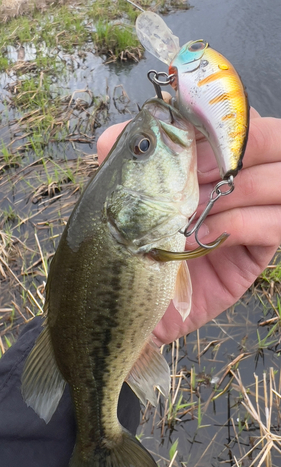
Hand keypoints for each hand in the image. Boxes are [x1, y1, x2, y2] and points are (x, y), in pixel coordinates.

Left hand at [97, 107, 280, 344]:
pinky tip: (207, 234)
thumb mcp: (119, 198)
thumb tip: (129, 125)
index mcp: (209, 160)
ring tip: (196, 210)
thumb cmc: (125, 248)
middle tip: (201, 173)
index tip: (195, 133)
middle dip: (242, 150)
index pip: (241, 120)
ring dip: (239, 190)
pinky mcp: (257, 252)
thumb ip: (120, 157)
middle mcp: (238, 181)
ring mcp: (253, 214)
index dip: (226, 119)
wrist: (127, 307)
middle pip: (277, 143)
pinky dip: (242, 223)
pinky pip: (276, 225)